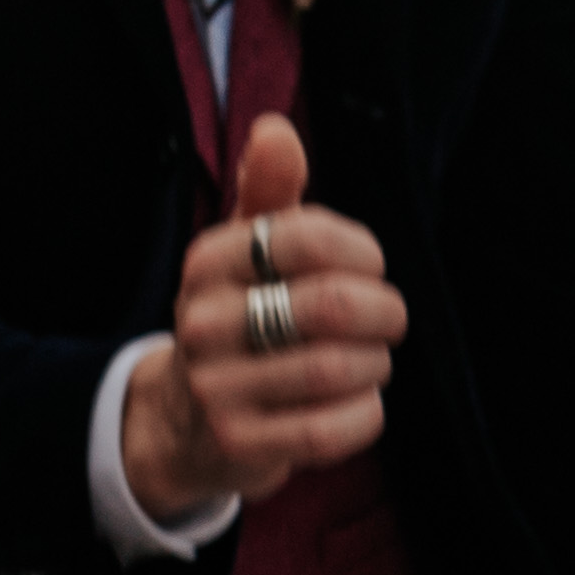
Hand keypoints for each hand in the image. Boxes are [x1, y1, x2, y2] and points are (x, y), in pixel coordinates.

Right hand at [119, 118, 403, 518]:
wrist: (185, 421)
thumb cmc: (239, 317)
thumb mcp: (245, 252)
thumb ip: (269, 193)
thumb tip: (276, 129)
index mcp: (210, 262)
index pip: (307, 237)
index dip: (361, 251)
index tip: (371, 266)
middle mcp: (202, 322)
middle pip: (331, 305)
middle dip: (383, 312)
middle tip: (389, 318)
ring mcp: (215, 387)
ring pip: (336, 369)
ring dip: (375, 365)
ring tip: (371, 361)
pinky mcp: (238, 444)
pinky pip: (331, 429)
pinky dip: (364, 413)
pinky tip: (359, 401)